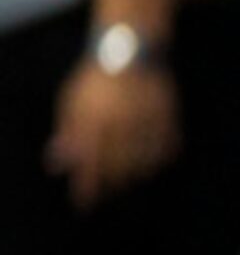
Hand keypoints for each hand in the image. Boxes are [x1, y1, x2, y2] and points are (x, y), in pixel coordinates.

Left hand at [49, 61, 177, 209]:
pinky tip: (152, 163)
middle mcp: (121, 123)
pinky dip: (159, 160)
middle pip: (117, 167)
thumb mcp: (72, 101)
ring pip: (143, 162)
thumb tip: (58, 164)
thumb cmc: (96, 78)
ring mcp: (147, 120)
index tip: (84, 204)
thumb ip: (68, 132)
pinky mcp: (168, 116)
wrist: (131, 50)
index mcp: (94, 118)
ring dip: (134, 174)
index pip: (88, 162)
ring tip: (128, 178)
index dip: (86, 187)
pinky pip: (166, 148)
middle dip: (111, 183)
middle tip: (108, 191)